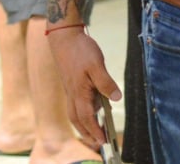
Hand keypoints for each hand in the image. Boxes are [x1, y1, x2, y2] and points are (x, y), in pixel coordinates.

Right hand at [46, 27, 121, 147]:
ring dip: (85, 124)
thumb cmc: (80, 49)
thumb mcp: (96, 64)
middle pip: (77, 120)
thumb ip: (105, 82)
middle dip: (87, 133)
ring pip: (75, 112)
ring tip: (98, 129)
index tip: (103, 141)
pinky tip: (95, 107)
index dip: (95, 130)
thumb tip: (116, 98)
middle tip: (99, 143)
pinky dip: (84, 112)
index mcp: (79, 91)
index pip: (86, 117)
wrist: (63, 36)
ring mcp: (70, 89)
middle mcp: (72, 93)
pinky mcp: (71, 84)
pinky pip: (76, 104)